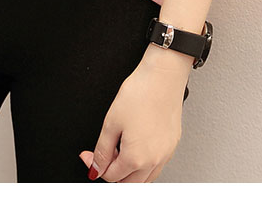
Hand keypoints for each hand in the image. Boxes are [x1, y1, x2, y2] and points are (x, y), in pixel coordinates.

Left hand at [78, 54, 188, 182]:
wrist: (163, 76)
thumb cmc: (140, 93)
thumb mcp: (111, 122)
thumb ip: (101, 150)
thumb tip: (95, 167)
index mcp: (136, 158)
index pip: (111, 176)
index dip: (95, 166)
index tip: (88, 155)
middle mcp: (153, 161)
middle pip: (128, 184)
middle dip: (112, 174)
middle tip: (103, 155)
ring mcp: (165, 154)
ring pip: (144, 179)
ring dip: (129, 173)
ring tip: (118, 151)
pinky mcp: (172, 145)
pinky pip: (156, 167)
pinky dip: (143, 165)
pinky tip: (135, 149)